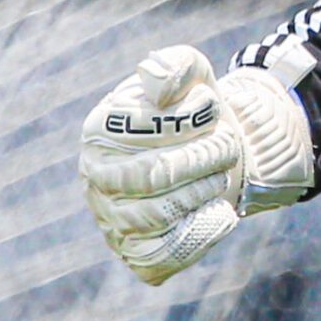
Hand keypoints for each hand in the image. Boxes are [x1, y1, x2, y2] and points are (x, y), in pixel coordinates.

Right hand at [80, 45, 312, 285]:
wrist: (219, 155)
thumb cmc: (198, 112)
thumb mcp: (194, 75)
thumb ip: (176, 65)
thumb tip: (155, 81)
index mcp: (98, 131)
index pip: (148, 130)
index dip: (196, 120)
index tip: (212, 110)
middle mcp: (95, 178)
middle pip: (156, 175)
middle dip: (207, 157)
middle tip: (226, 146)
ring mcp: (111, 218)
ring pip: (161, 215)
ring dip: (207, 190)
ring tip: (219, 174)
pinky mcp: (135, 252)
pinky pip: (163, 256)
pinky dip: (201, 233)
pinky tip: (217, 211)